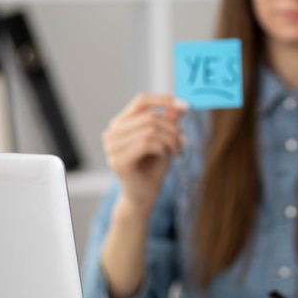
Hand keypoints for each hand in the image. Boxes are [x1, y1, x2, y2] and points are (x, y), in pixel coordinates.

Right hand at [102, 93, 188, 215]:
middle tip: (184, 140)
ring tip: (177, 150)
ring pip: (150, 129)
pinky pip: (147, 144)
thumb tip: (179, 105)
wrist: (144, 197)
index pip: (141, 101)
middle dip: (172, 127)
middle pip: (149, 116)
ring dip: (170, 139)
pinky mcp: (118, 161)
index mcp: (121, 124)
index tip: (185, 105)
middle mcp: (112, 133)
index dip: (164, 100)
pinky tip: (166, 157)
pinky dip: (162, 149)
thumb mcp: (165, 140)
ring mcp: (111, 147)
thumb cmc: (152, 167)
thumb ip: (169, 122)